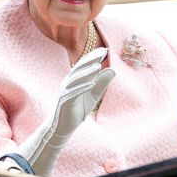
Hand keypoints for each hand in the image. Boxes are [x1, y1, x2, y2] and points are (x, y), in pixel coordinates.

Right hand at [14, 47, 114, 176]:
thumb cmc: (78, 108)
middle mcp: (68, 82)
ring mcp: (65, 91)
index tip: (105, 49)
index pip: (84, 64)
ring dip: (87, 72)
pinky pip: (73, 93)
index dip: (93, 56)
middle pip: (79, 68)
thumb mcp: (94, 94)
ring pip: (76, 79)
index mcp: (74, 79)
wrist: (64, 126)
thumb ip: (102, 83)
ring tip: (98, 66)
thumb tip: (113, 70)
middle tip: (102, 52)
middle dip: (91, 59)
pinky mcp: (64, 102)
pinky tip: (92, 84)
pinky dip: (82, 87)